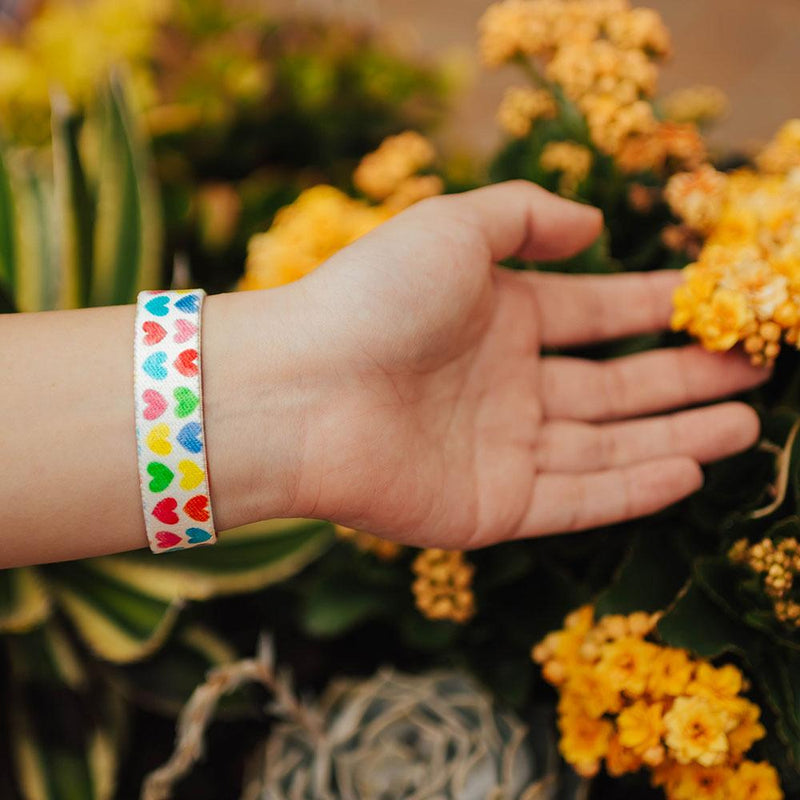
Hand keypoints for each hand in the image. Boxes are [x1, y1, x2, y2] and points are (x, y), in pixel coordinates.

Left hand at [273, 182, 766, 548]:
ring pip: (606, 446)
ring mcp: (499, 449)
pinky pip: (576, 499)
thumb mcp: (453, 227)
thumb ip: (524, 218)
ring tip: (746, 424)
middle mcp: (504, 385)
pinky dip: (632, 489)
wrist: (300, 389)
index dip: (653, 310)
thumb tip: (594, 226)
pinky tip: (689, 472)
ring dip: (675, 437)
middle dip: (682, 379)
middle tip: (752, 368)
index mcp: (497, 319)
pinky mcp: (490, 508)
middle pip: (612, 386)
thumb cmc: (372, 298)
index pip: (594, 315)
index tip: (710, 305)